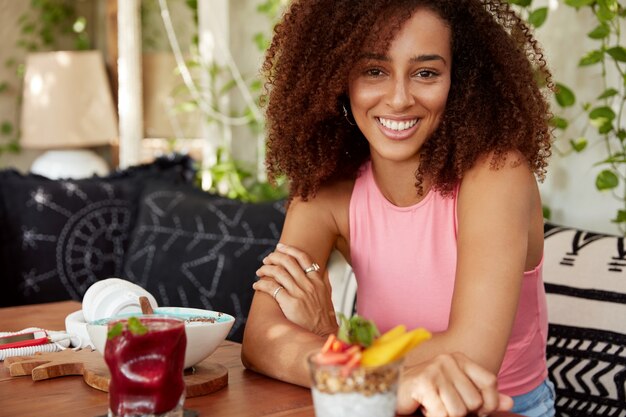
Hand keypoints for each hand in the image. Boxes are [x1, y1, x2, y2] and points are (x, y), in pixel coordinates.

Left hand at [252, 243, 337, 336]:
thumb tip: (322, 269)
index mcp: (318, 281)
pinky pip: (272, 288)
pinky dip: (262, 284)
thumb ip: (324, 281)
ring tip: (259, 272)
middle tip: (266, 259)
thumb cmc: (324, 318)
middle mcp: (308, 285)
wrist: (323, 335)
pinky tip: (257, 285)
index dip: (289, 250)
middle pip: (288, 262)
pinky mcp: (290, 303)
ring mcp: (299, 293)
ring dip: (265, 269)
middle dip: (274, 257)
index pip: (303, 258)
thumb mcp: (328, 296)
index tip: (280, 247)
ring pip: (278, 272)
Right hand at [396, 352, 512, 416]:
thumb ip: (484, 400)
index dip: (486, 404)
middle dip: (462, 413)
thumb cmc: (427, 396)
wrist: (391, 392)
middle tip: (443, 407)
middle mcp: (448, 359)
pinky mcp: (423, 382)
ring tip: (432, 407)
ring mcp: (435, 369)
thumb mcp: (459, 396)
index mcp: (459, 359)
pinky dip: (434, 416)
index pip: (490, 382)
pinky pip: (443, 414)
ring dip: (445, 416)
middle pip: (475, 401)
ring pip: (459, 411)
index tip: (472, 410)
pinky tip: (424, 409)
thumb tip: (510, 403)